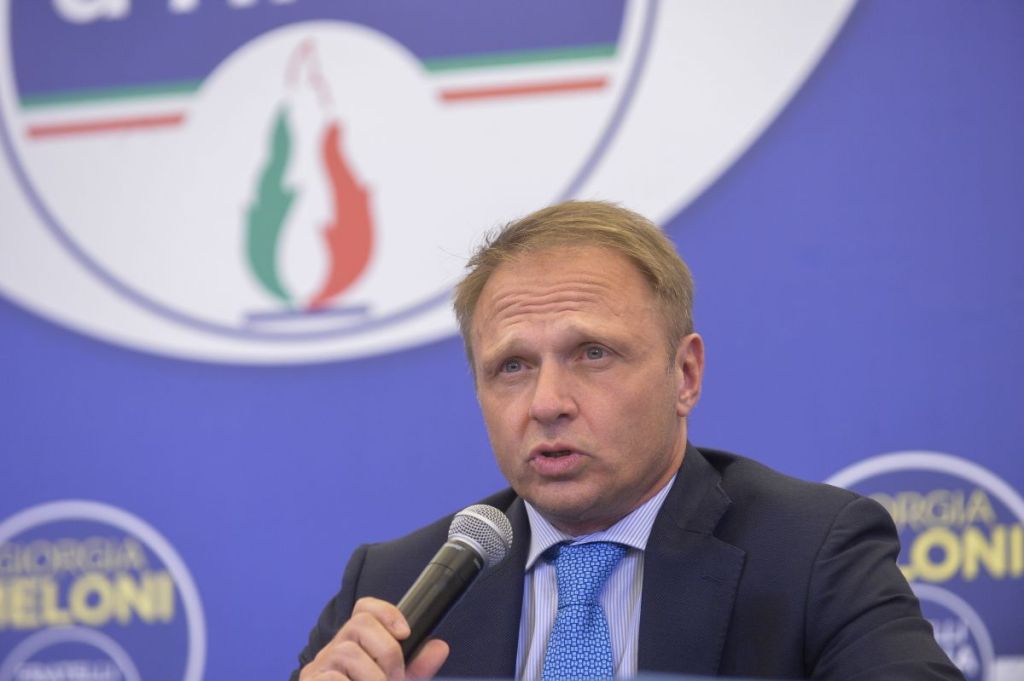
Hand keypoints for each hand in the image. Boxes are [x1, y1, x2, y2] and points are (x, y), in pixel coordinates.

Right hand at [299, 597, 449, 680]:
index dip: (387, 612)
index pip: (365, 608)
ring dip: (373, 676)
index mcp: (354, 645)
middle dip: (387, 651)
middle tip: (395, 678)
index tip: (405, 633)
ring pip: (347, 652)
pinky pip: (332, 678)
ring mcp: (317, 668)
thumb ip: (417, 668)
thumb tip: (439, 647)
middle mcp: (332, 650)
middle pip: (359, 624)